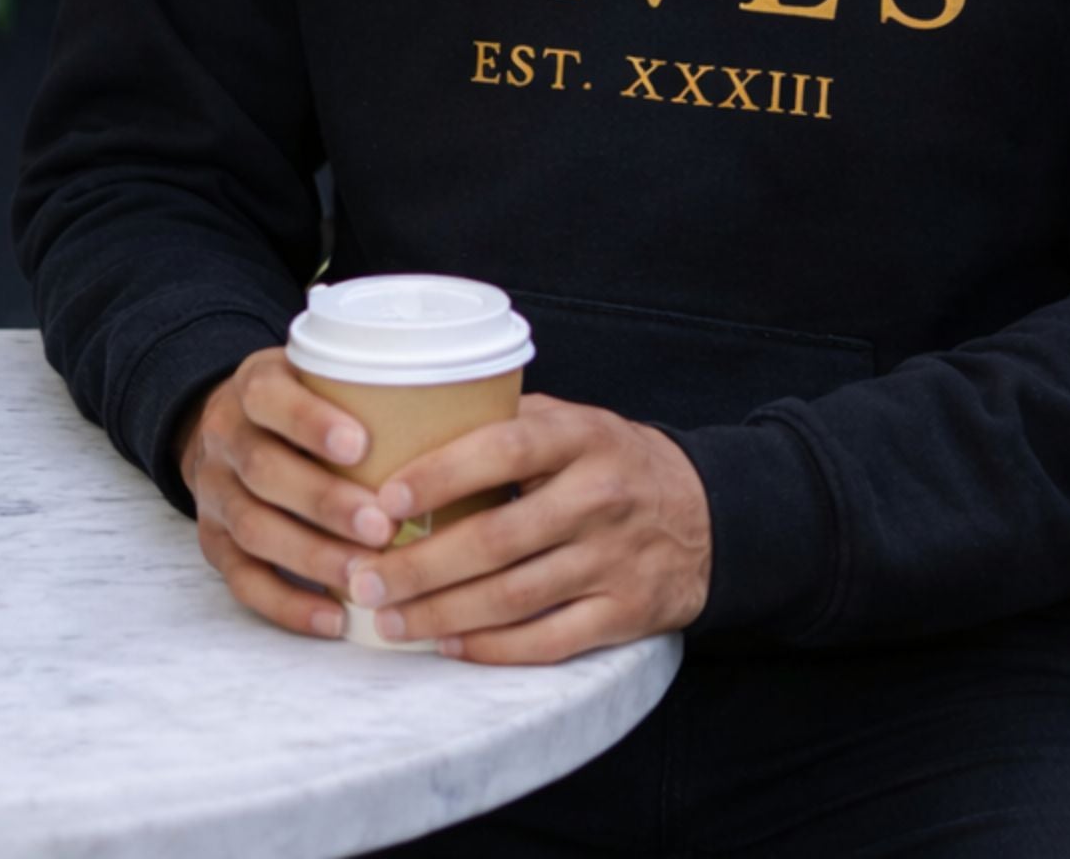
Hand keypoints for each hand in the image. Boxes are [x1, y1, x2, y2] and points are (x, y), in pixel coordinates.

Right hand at [177, 346, 400, 641]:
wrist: (233, 428)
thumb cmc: (306, 401)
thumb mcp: (323, 373)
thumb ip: (372, 384)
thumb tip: (478, 398)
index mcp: (254, 386)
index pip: (271, 398)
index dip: (310, 422)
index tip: (361, 445)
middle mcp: (226, 437)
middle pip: (264, 470)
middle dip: (324, 501)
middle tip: (382, 526)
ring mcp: (215, 493)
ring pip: (254, 529)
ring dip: (312, 556)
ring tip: (366, 574)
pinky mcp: (214, 543)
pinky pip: (244, 580)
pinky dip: (288, 604)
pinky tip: (334, 618)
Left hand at [343, 394, 711, 664]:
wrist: (706, 514)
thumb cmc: (612, 461)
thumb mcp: (574, 421)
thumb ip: (509, 423)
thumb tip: (411, 427)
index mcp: (583, 437)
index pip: (504, 450)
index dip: (441, 475)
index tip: (384, 501)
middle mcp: (600, 496)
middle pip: (497, 538)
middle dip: (420, 565)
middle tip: (363, 578)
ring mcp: (615, 558)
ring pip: (514, 597)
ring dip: (442, 613)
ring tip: (388, 618)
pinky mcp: (626, 612)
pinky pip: (548, 640)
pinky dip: (492, 648)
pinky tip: (448, 644)